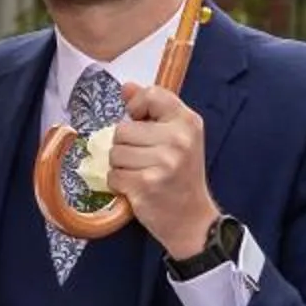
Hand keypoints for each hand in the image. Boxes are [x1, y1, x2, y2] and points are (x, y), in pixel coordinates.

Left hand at [110, 84, 221, 259]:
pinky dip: (119, 184)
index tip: (139, 121)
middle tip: (145, 160)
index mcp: (188, 122)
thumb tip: (127, 86)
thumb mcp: (177, 137)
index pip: (151, 95)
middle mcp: (178, 139)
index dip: (136, 108)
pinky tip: (137, 188)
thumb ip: (152, 110)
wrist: (192, 219)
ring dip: (121, 166)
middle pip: (122, 129)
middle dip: (125, 146)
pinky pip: (113, 175)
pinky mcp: (147, 184)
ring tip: (142, 174)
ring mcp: (163, 162)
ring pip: (115, 153)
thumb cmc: (181, 175)